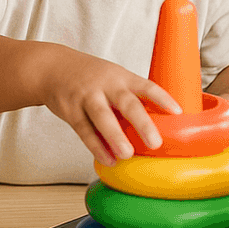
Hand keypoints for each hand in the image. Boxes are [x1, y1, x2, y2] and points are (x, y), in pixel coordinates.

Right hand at [34, 47, 181, 165]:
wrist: (50, 67)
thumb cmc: (89, 77)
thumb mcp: (112, 77)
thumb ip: (130, 97)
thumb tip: (156, 126)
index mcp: (121, 77)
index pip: (146, 86)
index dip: (162, 98)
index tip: (178, 112)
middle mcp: (105, 85)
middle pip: (126, 103)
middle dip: (142, 123)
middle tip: (155, 143)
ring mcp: (86, 96)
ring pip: (102, 117)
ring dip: (115, 137)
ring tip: (127, 154)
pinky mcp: (70, 110)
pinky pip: (84, 130)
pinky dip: (96, 146)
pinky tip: (108, 159)